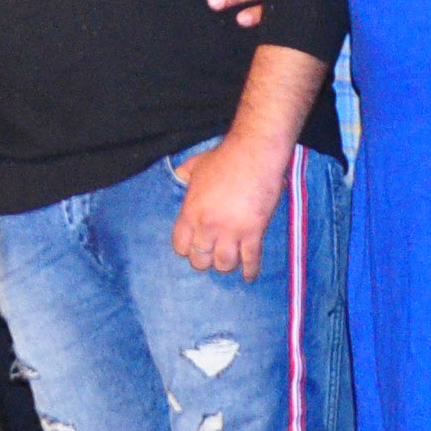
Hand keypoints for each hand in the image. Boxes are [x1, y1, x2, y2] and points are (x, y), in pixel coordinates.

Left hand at [167, 134, 291, 280]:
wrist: (254, 154)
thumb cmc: (224, 158)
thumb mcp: (194, 165)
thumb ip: (183, 176)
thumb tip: (177, 178)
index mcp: (190, 212)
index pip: (181, 246)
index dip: (187, 249)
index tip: (194, 247)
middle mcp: (207, 227)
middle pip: (200, 260)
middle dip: (205, 261)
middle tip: (213, 255)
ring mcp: (231, 232)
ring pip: (224, 264)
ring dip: (226, 265)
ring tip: (230, 260)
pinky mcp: (253, 232)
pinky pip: (250, 260)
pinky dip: (250, 271)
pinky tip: (248, 276)